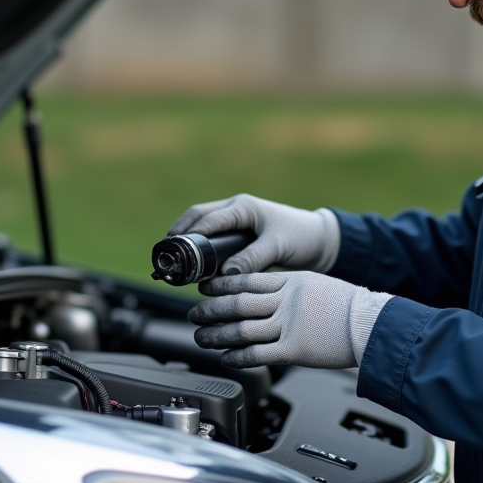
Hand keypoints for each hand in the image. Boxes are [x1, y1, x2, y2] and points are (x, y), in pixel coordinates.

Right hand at [168, 194, 339, 274]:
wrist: (317, 240)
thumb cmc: (300, 238)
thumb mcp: (277, 247)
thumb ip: (253, 259)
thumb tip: (227, 274)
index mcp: (244, 207)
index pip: (210, 219)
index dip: (190, 233)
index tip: (174, 247)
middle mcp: (236, 209)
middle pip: (198, 216)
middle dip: (180, 231)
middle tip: (165, 252)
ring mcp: (236, 220)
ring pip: (202, 225)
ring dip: (188, 238)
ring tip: (174, 259)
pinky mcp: (238, 233)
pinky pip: (212, 236)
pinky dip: (200, 246)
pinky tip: (194, 265)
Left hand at [188, 271, 391, 368]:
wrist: (374, 324)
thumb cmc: (352, 308)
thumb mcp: (319, 285)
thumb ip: (292, 290)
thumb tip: (270, 297)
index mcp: (292, 281)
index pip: (248, 280)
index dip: (222, 285)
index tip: (205, 288)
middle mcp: (287, 301)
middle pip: (238, 303)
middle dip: (211, 309)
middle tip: (194, 313)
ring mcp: (289, 325)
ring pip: (241, 329)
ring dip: (216, 334)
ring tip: (201, 337)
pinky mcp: (294, 350)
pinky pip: (257, 354)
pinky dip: (237, 356)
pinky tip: (226, 357)